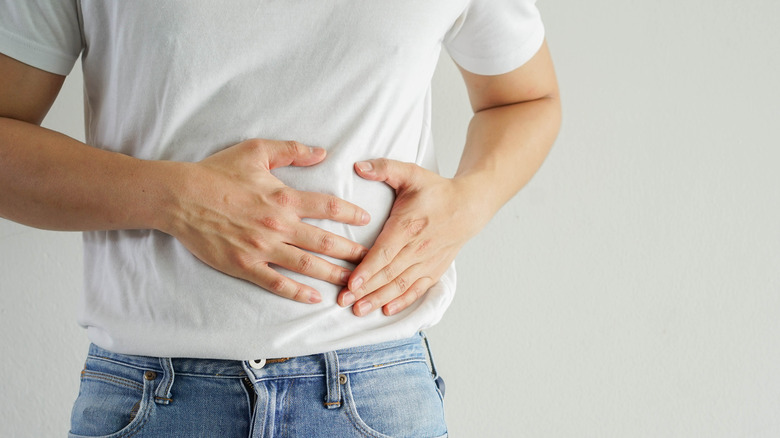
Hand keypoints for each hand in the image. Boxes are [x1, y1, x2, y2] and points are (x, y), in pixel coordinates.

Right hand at [163, 139, 369, 303]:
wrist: (180, 197)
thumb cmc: (217, 172)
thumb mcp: (256, 151)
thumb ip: (292, 151)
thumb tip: (322, 152)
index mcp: (283, 198)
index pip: (328, 207)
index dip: (350, 214)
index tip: (366, 220)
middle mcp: (278, 226)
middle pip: (325, 242)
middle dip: (351, 252)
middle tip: (371, 260)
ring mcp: (262, 249)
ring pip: (306, 265)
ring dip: (333, 274)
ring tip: (353, 283)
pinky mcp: (244, 266)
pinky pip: (276, 283)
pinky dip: (297, 292)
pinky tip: (314, 298)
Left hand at [338, 159, 485, 315]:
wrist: (469, 206)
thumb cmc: (436, 190)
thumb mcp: (411, 173)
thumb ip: (384, 168)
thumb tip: (359, 166)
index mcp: (408, 225)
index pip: (385, 252)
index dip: (368, 269)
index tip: (351, 283)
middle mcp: (418, 247)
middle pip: (388, 273)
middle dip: (365, 290)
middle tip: (343, 301)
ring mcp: (427, 261)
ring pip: (400, 285)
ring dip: (379, 299)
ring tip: (359, 310)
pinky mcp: (434, 269)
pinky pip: (417, 289)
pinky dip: (402, 301)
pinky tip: (386, 310)